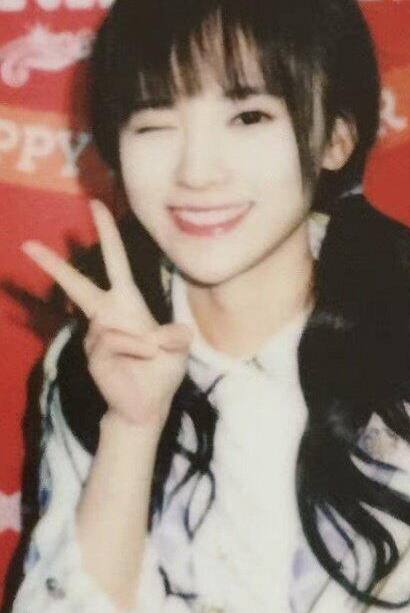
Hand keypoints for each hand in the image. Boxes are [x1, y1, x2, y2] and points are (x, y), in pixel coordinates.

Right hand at [22, 200, 191, 433]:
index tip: (96, 206)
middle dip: (54, 266)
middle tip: (28, 244)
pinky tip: (144, 358)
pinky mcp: (94, 356)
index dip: (107, 234)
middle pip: (78, 286)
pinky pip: (117, 343)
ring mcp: (97, 336)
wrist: (149, 407)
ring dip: (143, 342)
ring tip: (152, 355)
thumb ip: (176, 337)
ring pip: (117, 327)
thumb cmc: (161, 372)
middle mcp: (106, 316)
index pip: (115, 262)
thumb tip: (171, 333)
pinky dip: (137, 349)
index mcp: (127, 304)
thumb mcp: (178, 349)